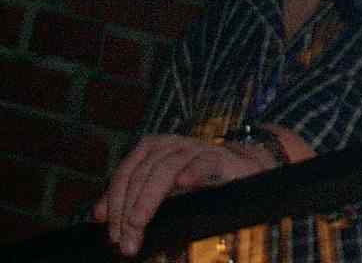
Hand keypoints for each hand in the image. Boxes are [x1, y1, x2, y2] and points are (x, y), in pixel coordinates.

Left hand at [94, 134, 275, 255]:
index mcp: (153, 148)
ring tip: (140, 225)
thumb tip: (99, 214)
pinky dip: (191, 172)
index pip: (126, 173)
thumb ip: (130, 199)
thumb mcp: (157, 191)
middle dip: (129, 211)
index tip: (114, 235)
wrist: (239, 172)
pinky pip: (203, 163)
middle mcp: (172, 144)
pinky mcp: (220, 158)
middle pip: (142, 173)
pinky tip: (184, 184)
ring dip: (148, 200)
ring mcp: (196, 149)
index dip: (115, 204)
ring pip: (165, 169)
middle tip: (127, 241)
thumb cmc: (193, 184)